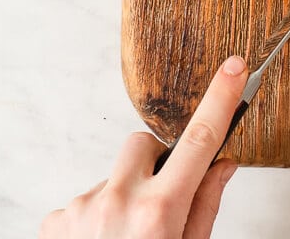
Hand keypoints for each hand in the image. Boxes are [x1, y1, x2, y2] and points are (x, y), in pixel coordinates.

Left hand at [40, 55, 248, 237]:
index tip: (235, 67)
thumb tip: (223, 164)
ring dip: (124, 197)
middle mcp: (119, 200)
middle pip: (145, 145)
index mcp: (160, 212)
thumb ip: (205, 207)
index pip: (200, 139)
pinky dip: (95, 219)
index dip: (221, 98)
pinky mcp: (55, 221)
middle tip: (162, 202)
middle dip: (157, 162)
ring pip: (114, 177)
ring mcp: (82, 208)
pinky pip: (84, 202)